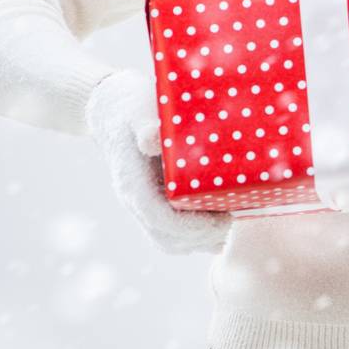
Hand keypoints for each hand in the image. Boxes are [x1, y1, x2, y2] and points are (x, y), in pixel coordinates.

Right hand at [83, 69, 232, 254]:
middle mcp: (135, 200)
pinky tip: (220, 223)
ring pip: (169, 242)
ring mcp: (143, 206)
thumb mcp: (138, 109)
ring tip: (230, 223)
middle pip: (166, 238)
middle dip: (202, 237)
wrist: (114, 111)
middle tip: (234, 219)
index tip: (222, 220)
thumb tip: (153, 137)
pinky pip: (172, 234)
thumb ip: (146, 124)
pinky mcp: (153, 205)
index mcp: (132, 181)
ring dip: (201, 241)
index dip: (191, 226)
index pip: (158, 218)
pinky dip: (197, 237)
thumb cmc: (133, 106)